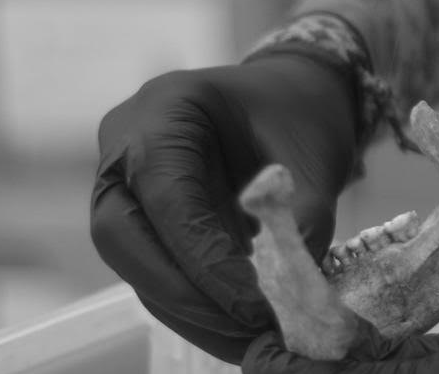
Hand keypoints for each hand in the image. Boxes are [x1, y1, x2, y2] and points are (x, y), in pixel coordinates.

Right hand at [91, 52, 365, 362]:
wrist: (294, 97)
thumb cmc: (302, 113)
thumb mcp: (315, 157)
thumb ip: (303, 217)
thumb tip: (293, 292)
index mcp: (165, 107)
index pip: (168, 196)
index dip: (205, 259)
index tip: (254, 306)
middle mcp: (126, 143)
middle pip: (123, 234)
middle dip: (183, 293)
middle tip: (246, 330)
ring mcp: (124, 181)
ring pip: (134, 261)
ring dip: (189, 311)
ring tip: (250, 341)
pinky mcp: (141, 218)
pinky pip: (153, 268)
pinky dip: (194, 305)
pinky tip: (237, 330)